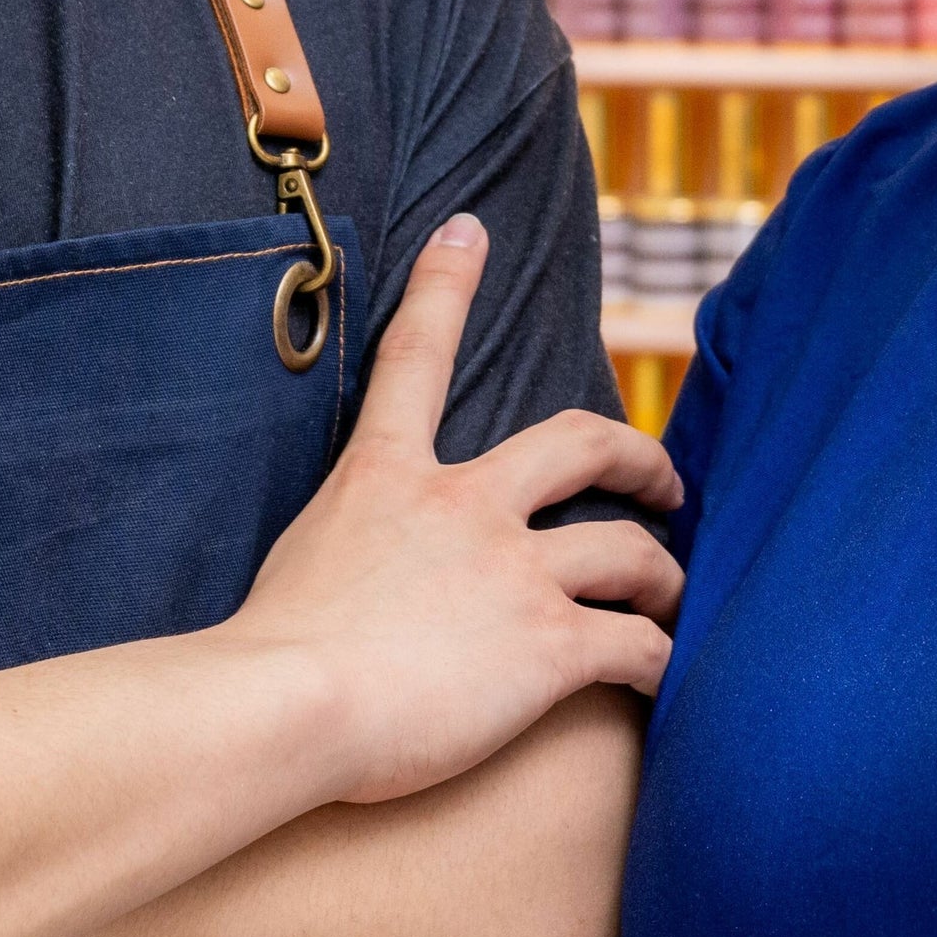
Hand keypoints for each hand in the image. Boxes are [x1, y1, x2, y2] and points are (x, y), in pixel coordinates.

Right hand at [228, 213, 684, 805]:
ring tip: (671, 602)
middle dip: (638, 455)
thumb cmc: (265, 657)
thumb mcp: (298, 563)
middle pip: (579, 443)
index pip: (417, 357)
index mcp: (386, 476)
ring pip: (629, 552)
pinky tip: (661, 679)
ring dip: (664, 577)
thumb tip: (351, 579)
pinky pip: (636, 645)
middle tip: (666, 480)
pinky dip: (659, 661)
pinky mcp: (548, 645)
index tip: (467, 231)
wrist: (285, 705)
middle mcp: (463, 506)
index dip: (444, 285)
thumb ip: (346, 549)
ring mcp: (512, 573)